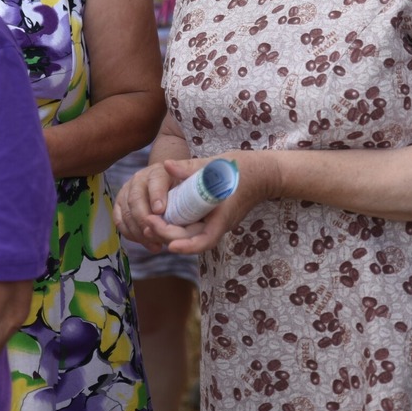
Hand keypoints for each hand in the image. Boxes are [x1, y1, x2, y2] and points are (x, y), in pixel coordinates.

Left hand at [114, 152, 275, 254]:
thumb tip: (166, 165)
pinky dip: (176, 226)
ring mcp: (215, 222)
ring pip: (190, 235)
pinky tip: (160, 218)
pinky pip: (192, 227)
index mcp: (223, 215)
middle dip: (168, 235)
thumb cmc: (243, 168)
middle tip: (146, 223)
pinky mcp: (212, 218)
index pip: (205, 239)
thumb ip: (190, 167)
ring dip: (169, 232)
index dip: (187, 245)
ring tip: (148, 223)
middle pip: (192, 239)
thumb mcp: (217, 164)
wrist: (264, 173)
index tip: (169, 243)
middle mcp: (219, 224)